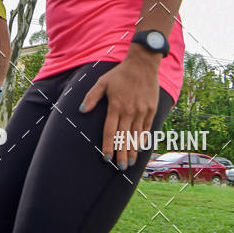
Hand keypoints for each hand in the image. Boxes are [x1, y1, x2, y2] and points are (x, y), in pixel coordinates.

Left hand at [79, 51, 159, 168]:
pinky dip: (143, 139)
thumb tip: (82, 111)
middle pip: (124, 137)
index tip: (106, 158)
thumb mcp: (103, 82)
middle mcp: (129, 111)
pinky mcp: (151, 109)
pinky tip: (140, 148)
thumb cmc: (120, 74)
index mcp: (116, 106)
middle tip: (119, 167)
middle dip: (121, 154)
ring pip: (136, 136)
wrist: (143, 64)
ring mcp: (142, 111)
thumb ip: (92, 97)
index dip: (108, 146)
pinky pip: (147, 128)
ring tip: (129, 163)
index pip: (110, 131)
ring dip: (132, 150)